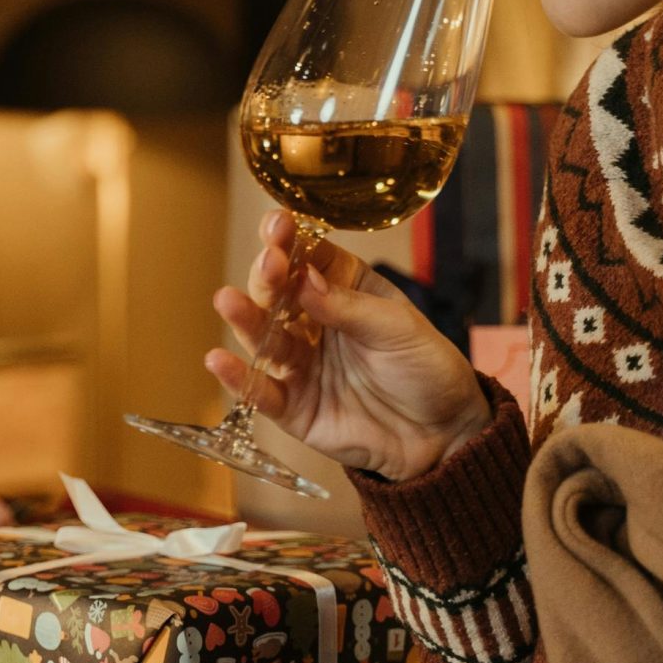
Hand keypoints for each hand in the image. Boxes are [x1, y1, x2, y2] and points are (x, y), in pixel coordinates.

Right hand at [206, 211, 494, 482]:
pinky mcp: (293, 406)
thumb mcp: (397, 329)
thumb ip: (348, 307)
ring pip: (263, 336)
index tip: (277, 226)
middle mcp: (314, 321)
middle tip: (269, 265)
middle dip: (268, 276)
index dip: (289, 240)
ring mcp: (300, 363)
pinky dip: (239, 377)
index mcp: (343, 289)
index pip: (307, 257)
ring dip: (245, 318)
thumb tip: (304, 279)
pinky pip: (261, 390)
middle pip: (278, 293)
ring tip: (228, 301)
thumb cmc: (426, 370)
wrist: (443, 436)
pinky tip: (220, 360)